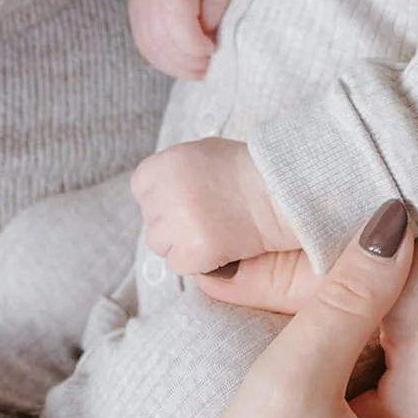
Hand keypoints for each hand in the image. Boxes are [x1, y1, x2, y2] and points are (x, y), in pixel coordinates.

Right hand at [128, 0, 252, 80]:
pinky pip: (145, 46)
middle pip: (163, 40)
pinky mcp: (136, 13)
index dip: (196, 46)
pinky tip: (184, 64)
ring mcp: (138, 3)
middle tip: (209, 67)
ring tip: (200, 70)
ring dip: (176, 65)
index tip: (214, 49)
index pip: (178, 24)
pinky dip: (164, 61)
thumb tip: (207, 33)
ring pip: (151, 47)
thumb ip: (218, 1)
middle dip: (188, 61)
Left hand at [131, 138, 295, 274]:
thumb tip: (155, 191)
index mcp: (164, 164)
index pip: (141, 187)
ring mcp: (178, 224)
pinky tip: (218, 244)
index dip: (161, 196)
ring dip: (180, 243)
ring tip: (210, 230)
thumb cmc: (243, 169)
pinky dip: (195, 260)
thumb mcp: (201, 152)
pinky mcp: (194, 251)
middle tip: (203, 216)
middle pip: (151, 219)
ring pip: (160, 245)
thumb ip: (174, 170)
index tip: (184, 198)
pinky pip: (178, 264)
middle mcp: (166, 193)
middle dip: (172, 221)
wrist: (276, 193)